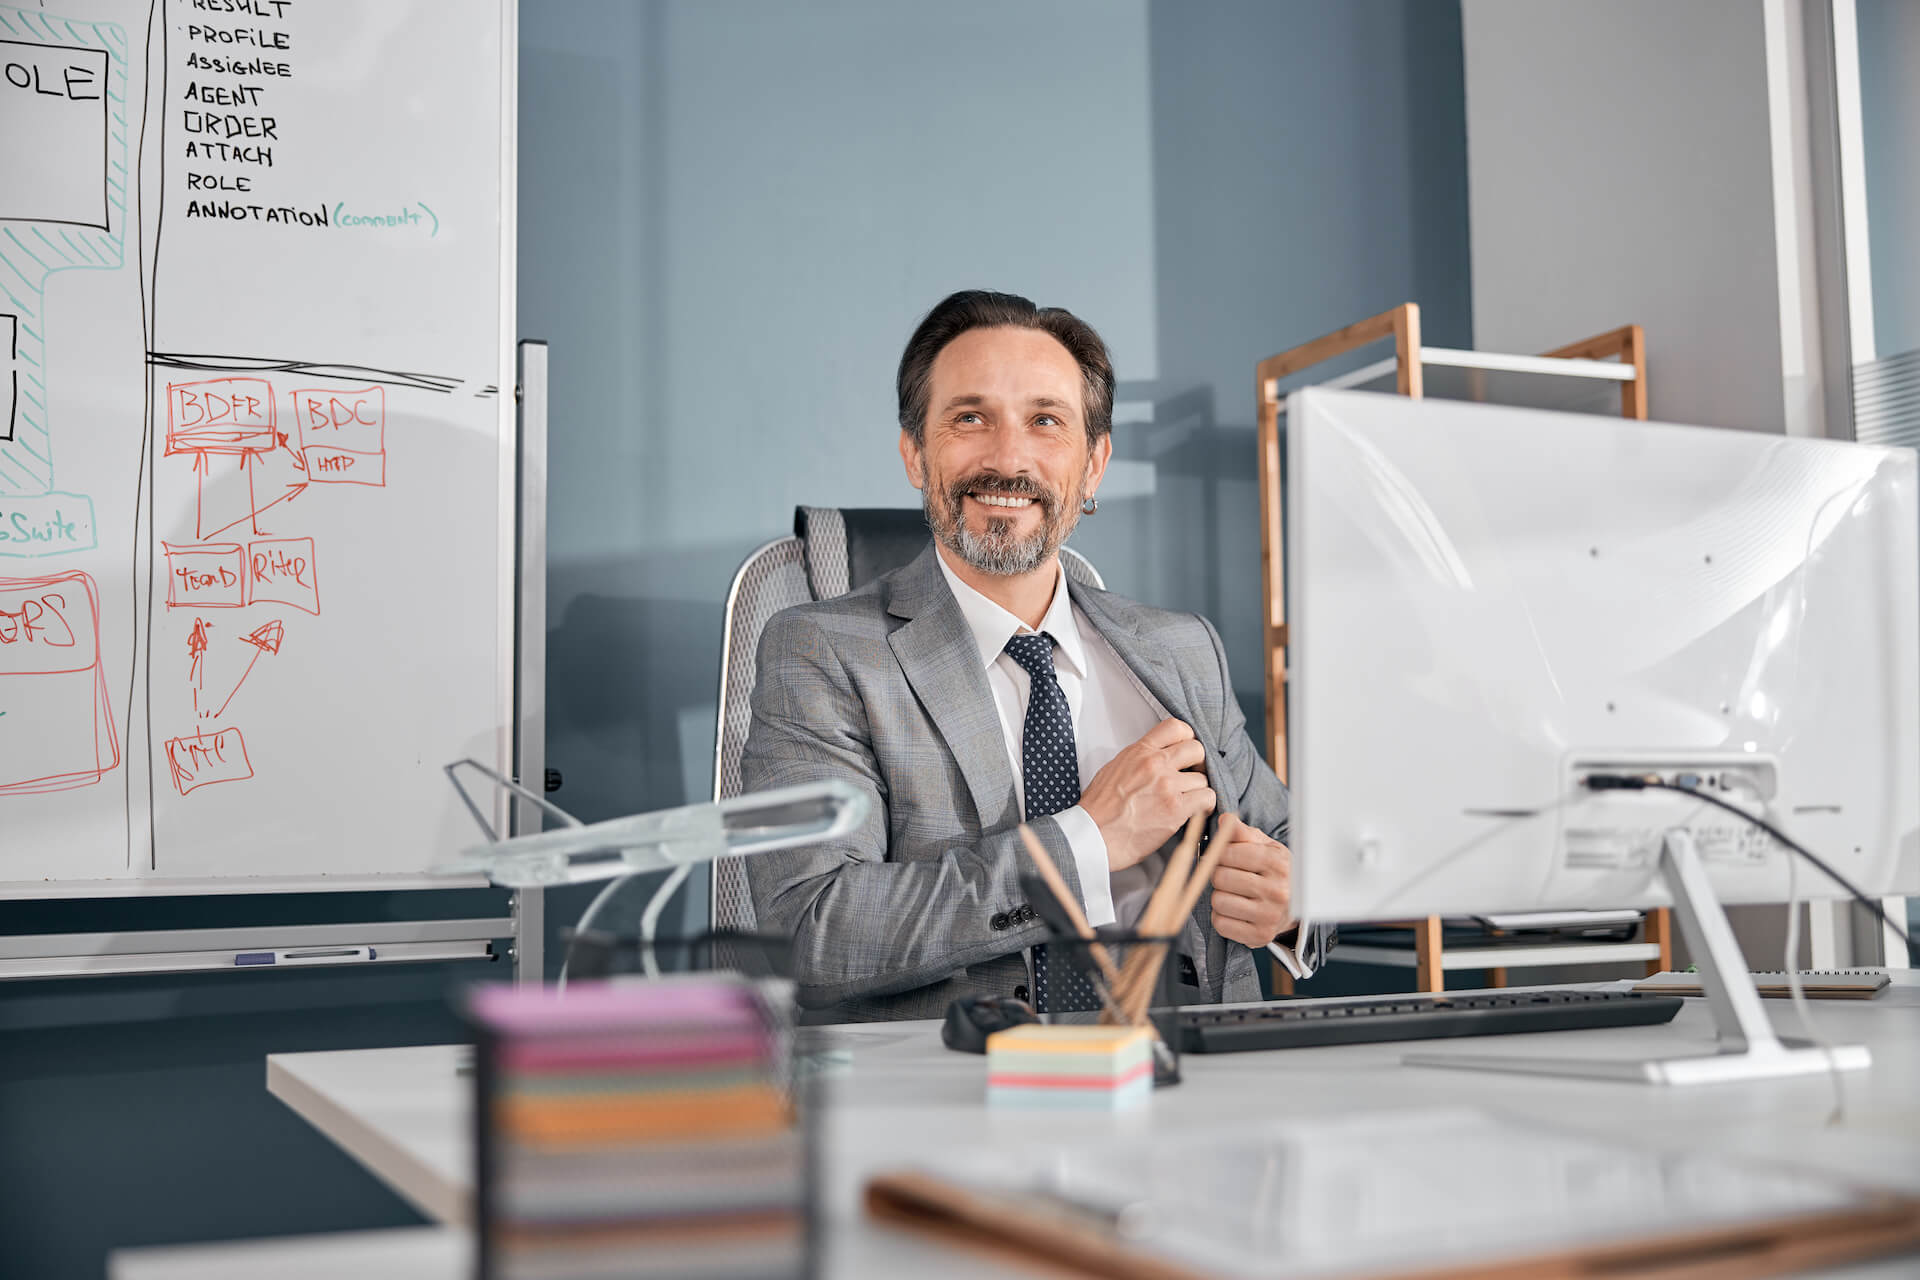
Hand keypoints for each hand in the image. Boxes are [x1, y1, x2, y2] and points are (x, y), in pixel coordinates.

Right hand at [1079, 718, 1215, 871]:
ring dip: (1198, 790)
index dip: (1187, 737)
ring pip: (1203, 778)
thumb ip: (1138, 759)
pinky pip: (1207, 798)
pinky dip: (1205, 805)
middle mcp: (1155, 764)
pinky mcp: (1176, 808)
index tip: (1186, 751)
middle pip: (1196, 749)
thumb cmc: (1099, 808)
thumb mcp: (1113, 769)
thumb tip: (1155, 758)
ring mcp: (1167, 785)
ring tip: (1188, 801)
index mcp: (1139, 751)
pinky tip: (1195, 811)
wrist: (1093, 835)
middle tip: (1192, 775)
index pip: (1175, 727)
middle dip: (1198, 763)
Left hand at [1207, 814, 1295, 947]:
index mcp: (1278, 863)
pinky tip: (1235, 911)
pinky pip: (1221, 924)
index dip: (1220, 853)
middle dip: (1218, 875)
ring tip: (1233, 894)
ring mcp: (1270, 916)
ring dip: (1219, 897)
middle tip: (1228, 876)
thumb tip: (1224, 820)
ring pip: (1218, 901)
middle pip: (1220, 877)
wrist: (1295, 905)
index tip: (1226, 857)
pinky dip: (1221, 917)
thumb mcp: (1265, 846)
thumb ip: (1242, 832)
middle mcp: (1277, 891)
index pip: (1228, 853)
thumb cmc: (1274, 871)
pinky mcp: (1260, 936)